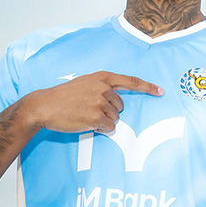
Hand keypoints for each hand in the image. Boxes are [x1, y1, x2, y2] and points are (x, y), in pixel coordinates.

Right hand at [21, 71, 163, 133]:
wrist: (44, 105)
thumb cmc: (65, 96)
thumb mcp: (86, 83)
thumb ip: (103, 87)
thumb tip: (118, 100)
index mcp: (103, 77)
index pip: (131, 81)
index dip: (148, 87)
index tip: (161, 91)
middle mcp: (104, 88)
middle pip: (121, 106)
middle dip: (110, 111)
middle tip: (90, 109)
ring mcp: (100, 102)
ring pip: (115, 118)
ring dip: (103, 120)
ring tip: (85, 115)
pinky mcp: (96, 117)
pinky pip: (109, 127)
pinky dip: (101, 129)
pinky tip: (87, 124)